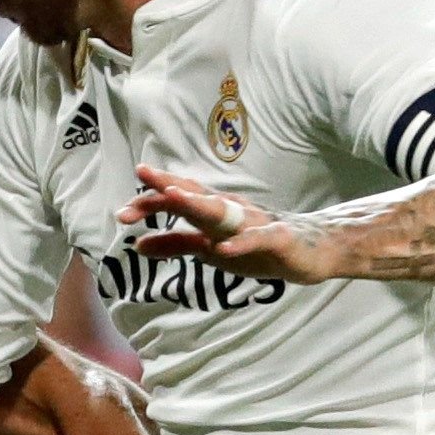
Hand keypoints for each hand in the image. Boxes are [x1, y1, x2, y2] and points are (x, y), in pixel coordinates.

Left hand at [120, 165, 328, 280]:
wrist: (311, 250)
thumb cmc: (256, 245)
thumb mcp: (210, 249)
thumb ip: (176, 244)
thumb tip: (137, 245)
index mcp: (213, 212)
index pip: (178, 201)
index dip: (151, 203)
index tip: (122, 212)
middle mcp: (231, 211)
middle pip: (194, 198)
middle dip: (167, 191)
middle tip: (140, 184)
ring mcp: (254, 223)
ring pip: (222, 213)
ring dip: (197, 204)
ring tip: (173, 198)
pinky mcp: (277, 239)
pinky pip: (255, 240)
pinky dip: (238, 245)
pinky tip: (221, 250)